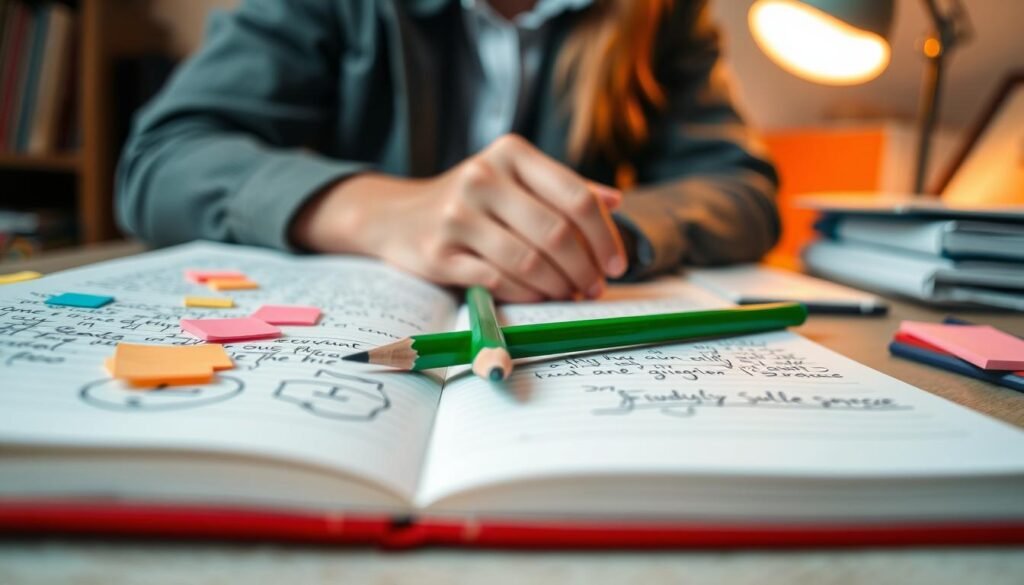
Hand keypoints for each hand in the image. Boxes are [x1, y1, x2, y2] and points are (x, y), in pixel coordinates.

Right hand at [292, 134, 626, 301]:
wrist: (397, 215)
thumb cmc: (472, 200)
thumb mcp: (515, 180)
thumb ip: (563, 188)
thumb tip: (616, 202)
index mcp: (510, 153)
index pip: (576, 198)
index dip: (605, 237)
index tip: (617, 264)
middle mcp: (482, 177)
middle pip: (557, 234)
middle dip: (586, 269)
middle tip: (595, 287)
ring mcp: (457, 215)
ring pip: (530, 261)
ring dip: (560, 286)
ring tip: (571, 294)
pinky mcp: (439, 252)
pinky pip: (499, 281)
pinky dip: (528, 294)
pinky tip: (540, 296)